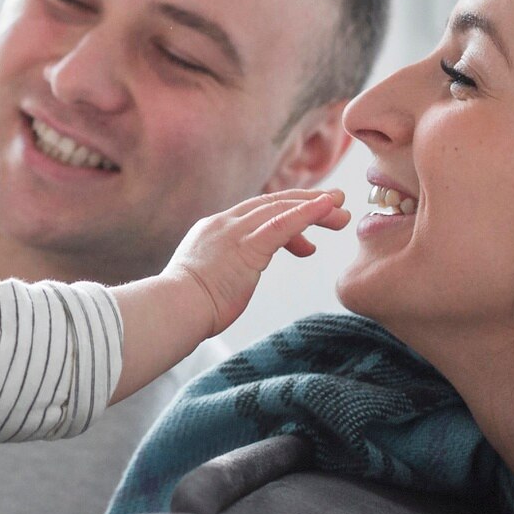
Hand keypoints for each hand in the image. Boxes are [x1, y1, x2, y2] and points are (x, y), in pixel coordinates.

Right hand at [165, 188, 350, 333]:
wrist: (172, 309)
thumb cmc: (184, 307)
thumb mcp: (202, 281)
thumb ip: (218, 273)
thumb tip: (227, 283)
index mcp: (213, 230)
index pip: (255, 214)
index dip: (286, 215)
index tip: (307, 233)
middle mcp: (225, 223)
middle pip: (273, 204)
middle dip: (306, 204)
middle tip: (336, 207)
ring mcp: (235, 232)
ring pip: (282, 209)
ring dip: (315, 208)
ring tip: (341, 213)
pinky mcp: (247, 246)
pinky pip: (284, 224)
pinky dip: (309, 213)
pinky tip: (328, 207)